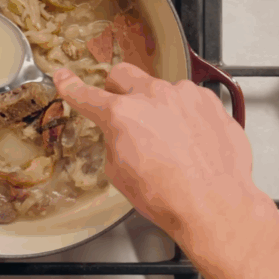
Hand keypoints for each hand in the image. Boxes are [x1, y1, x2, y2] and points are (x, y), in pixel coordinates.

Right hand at [53, 63, 266, 254]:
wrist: (214, 205)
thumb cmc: (168, 196)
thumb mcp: (120, 174)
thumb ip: (114, 141)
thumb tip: (120, 133)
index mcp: (122, 114)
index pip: (86, 95)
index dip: (70, 86)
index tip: (64, 77)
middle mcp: (153, 96)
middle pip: (123, 74)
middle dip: (118, 90)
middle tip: (126, 112)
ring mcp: (184, 95)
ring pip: (160, 89)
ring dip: (158, 107)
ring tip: (171, 141)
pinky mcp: (209, 101)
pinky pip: (189, 100)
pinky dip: (185, 115)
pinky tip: (191, 141)